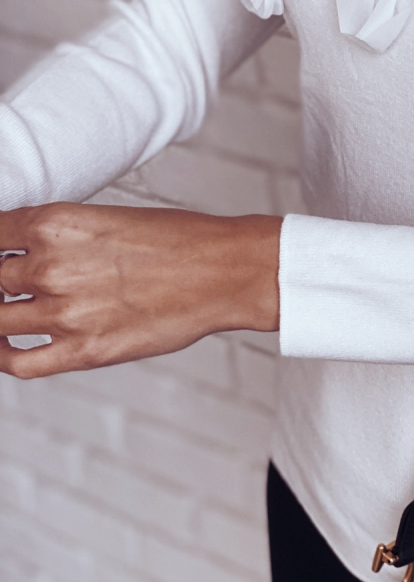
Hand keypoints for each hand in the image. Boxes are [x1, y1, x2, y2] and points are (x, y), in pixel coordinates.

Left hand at [0, 203, 281, 378]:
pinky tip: (6, 348)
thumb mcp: (106, 217)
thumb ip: (57, 236)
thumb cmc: (177, 240)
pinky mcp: (84, 350)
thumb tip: (22, 252)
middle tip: (10, 285)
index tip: (1, 256)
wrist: (224, 271)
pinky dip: (1, 357)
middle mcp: (50, 267)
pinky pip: (19, 363)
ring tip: (10, 312)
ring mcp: (64, 312)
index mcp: (53, 224)